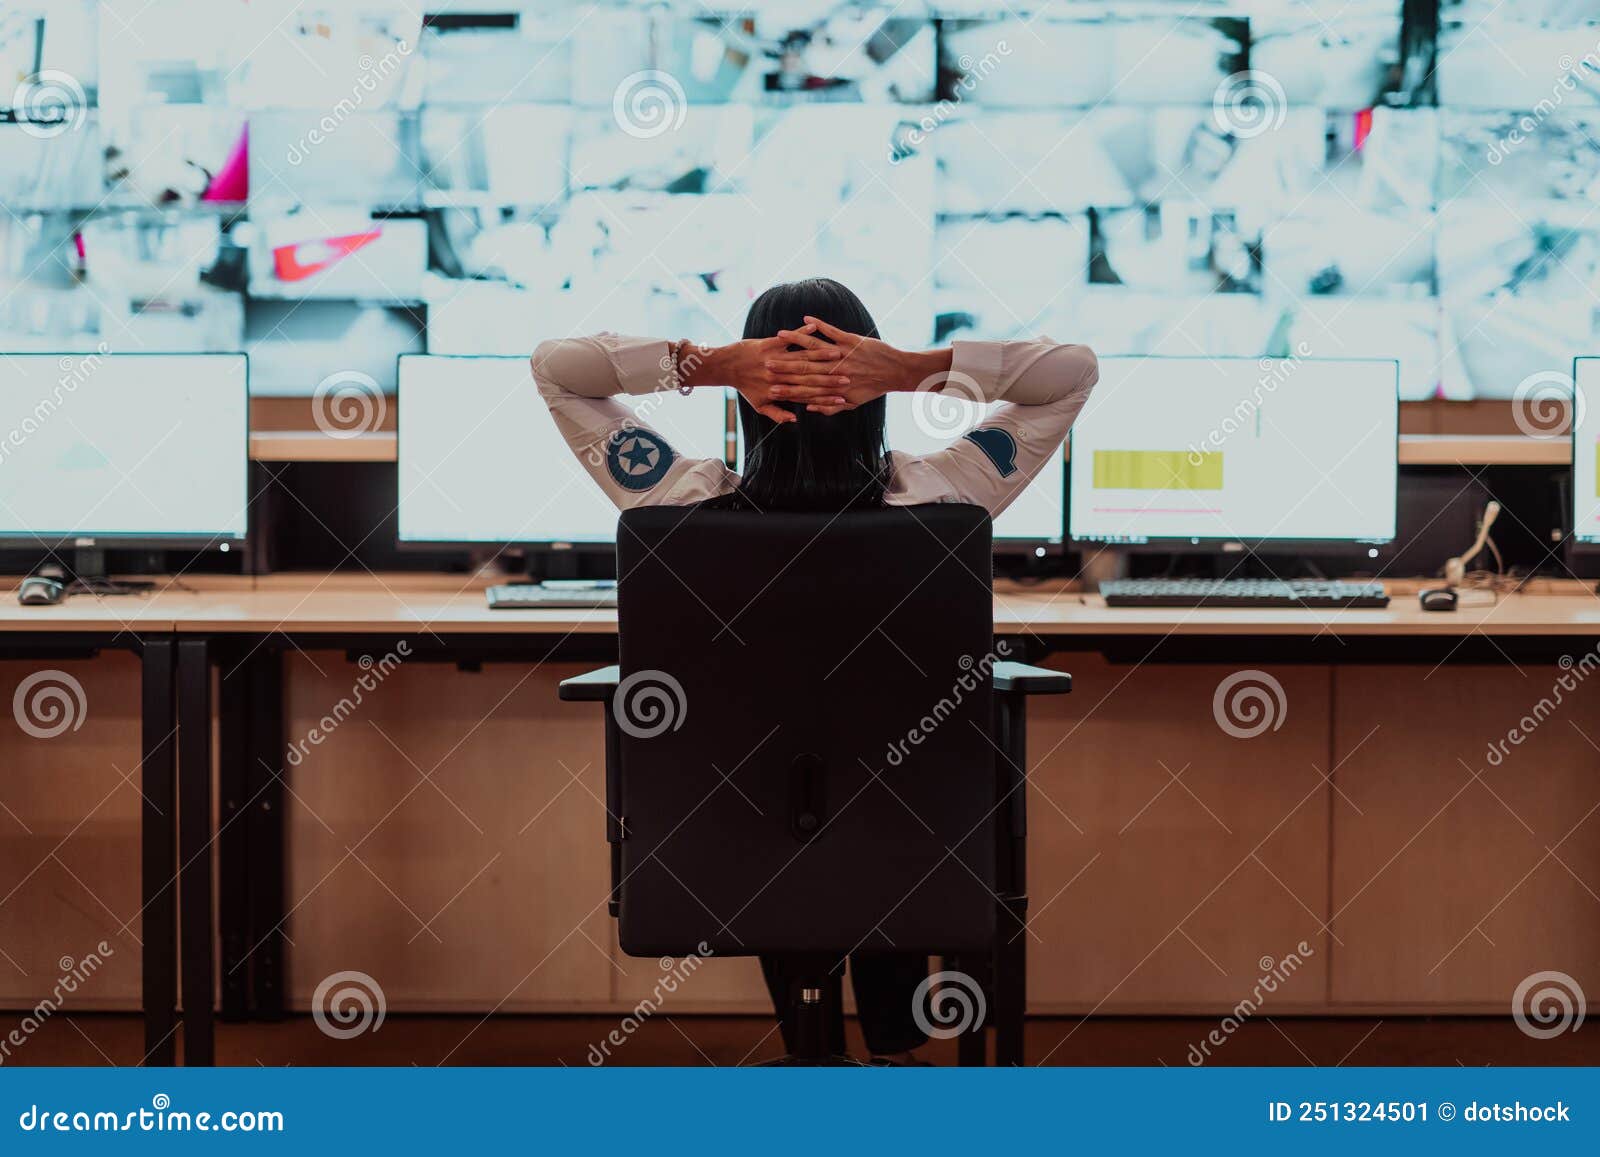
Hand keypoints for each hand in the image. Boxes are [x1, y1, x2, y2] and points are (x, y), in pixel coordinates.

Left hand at [681, 327, 849, 423]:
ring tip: (838, 354)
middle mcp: (780, 376)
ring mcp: (776, 359)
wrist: (726, 366)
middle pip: (810, 378)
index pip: (808, 396)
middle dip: (831, 378)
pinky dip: (801, 332)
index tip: (843, 399)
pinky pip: (789, 338)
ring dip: (821, 355)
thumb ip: (778, 414)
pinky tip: (814, 326)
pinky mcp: (770, 344)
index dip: (826, 398)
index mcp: (780, 391)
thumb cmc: (745, 386)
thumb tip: (795, 419)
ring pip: (803, 357)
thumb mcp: (760, 405)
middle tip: (849, 378)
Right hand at [765, 317, 947, 414]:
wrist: (896, 372)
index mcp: (832, 385)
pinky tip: (806, 319)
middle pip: (803, 367)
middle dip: (783, 364)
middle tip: (765, 362)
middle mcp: (834, 370)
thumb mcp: (851, 403)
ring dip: (795, 340)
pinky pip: (831, 331)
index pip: (804, 387)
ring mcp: (842, 354)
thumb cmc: (872, 389)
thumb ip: (829, 407)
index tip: (769, 385)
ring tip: (778, 334)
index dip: (786, 386)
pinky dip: (819, 325)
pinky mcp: (851, 341)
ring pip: (814, 347)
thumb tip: (808, 407)